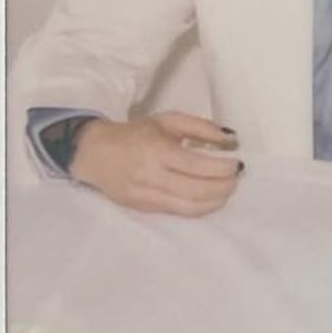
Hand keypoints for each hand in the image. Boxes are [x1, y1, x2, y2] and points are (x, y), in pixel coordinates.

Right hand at [70, 112, 242, 216]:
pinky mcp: (142, 209)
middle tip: (236, 179)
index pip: (196, 166)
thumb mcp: (168, 120)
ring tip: (227, 190)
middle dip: (223, 187)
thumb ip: (201, 127)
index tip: (237, 165)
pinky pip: (177, 212)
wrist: (94, 153)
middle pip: (195, 190)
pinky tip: (210, 199)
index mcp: (156, 151)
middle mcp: (150, 176)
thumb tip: (231, 138)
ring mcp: (144, 196)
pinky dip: (199, 208)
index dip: (221, 169)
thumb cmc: (135, 134)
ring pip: (188, 207)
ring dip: (214, 201)